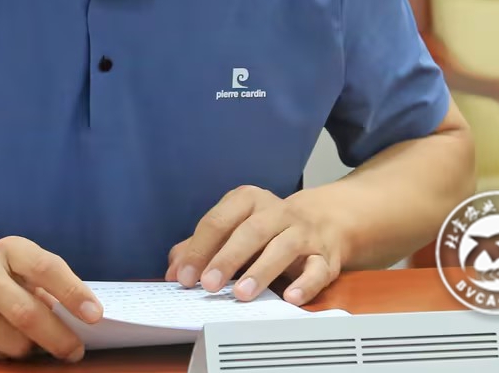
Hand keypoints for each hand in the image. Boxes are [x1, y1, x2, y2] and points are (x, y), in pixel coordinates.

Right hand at [0, 236, 102, 360]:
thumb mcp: (14, 264)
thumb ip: (44, 284)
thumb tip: (80, 317)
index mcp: (6, 250)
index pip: (44, 268)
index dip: (72, 292)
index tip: (94, 315)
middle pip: (27, 315)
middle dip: (58, 338)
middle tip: (74, 351)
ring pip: (10, 343)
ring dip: (29, 349)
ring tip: (30, 341)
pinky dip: (3, 354)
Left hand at [165, 186, 344, 305]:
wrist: (324, 219)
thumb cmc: (267, 229)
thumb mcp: (234, 229)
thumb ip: (201, 247)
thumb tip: (174, 269)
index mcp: (249, 200)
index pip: (219, 221)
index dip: (199, 249)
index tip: (184, 277)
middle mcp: (278, 211)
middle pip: (251, 231)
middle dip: (227, 258)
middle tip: (208, 285)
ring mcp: (304, 232)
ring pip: (283, 247)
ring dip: (261, 271)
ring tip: (241, 294)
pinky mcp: (325, 256)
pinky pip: (317, 269)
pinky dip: (305, 284)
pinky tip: (290, 298)